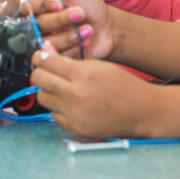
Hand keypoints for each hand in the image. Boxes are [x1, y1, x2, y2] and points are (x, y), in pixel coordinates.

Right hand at [26, 0, 114, 58]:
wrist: (106, 27)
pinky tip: (86, 41)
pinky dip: (73, 48)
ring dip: (68, 36)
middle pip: (36, 24)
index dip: (42, 5)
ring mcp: (44, 40)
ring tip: (89, 29)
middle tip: (81, 13)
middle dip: (59, 19)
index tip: (60, 4)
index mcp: (39, 4)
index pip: (27, 4)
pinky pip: (55, 56)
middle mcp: (37, 23)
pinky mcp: (53, 55)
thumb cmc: (90, 5)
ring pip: (45, 42)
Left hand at [30, 41, 160, 138]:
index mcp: (84, 74)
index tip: (41, 56)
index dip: (41, 56)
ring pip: (42, 97)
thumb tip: (47, 50)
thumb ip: (71, 60)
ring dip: (47, 90)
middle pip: (38, 79)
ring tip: (60, 87)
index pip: (47, 61)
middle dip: (39, 71)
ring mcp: (73, 113)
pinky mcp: (74, 128)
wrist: (141, 112)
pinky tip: (71, 103)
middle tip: (46, 70)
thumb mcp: (99, 66)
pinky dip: (58, 108)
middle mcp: (76, 95)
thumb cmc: (123, 86)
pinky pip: (53, 114)